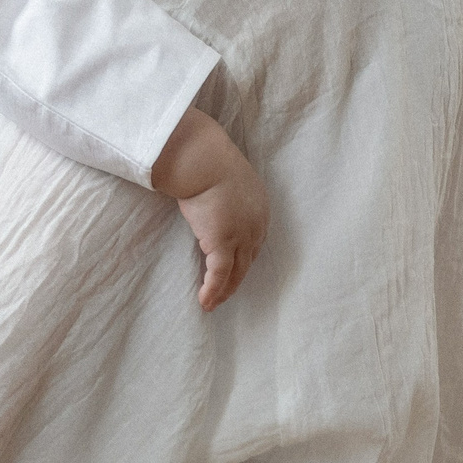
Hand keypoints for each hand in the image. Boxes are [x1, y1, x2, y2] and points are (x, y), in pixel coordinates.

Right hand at [150, 108, 268, 310]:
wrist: (203, 159)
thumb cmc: (205, 159)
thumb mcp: (222, 174)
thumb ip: (221, 188)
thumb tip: (204, 188)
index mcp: (259, 207)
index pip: (253, 240)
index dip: (243, 257)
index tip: (233, 269)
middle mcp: (256, 224)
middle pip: (248, 260)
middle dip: (236, 279)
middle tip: (224, 294)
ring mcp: (242, 235)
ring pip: (237, 273)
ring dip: (224, 290)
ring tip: (212, 303)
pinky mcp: (223, 243)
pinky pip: (220, 275)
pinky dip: (213, 290)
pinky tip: (204, 302)